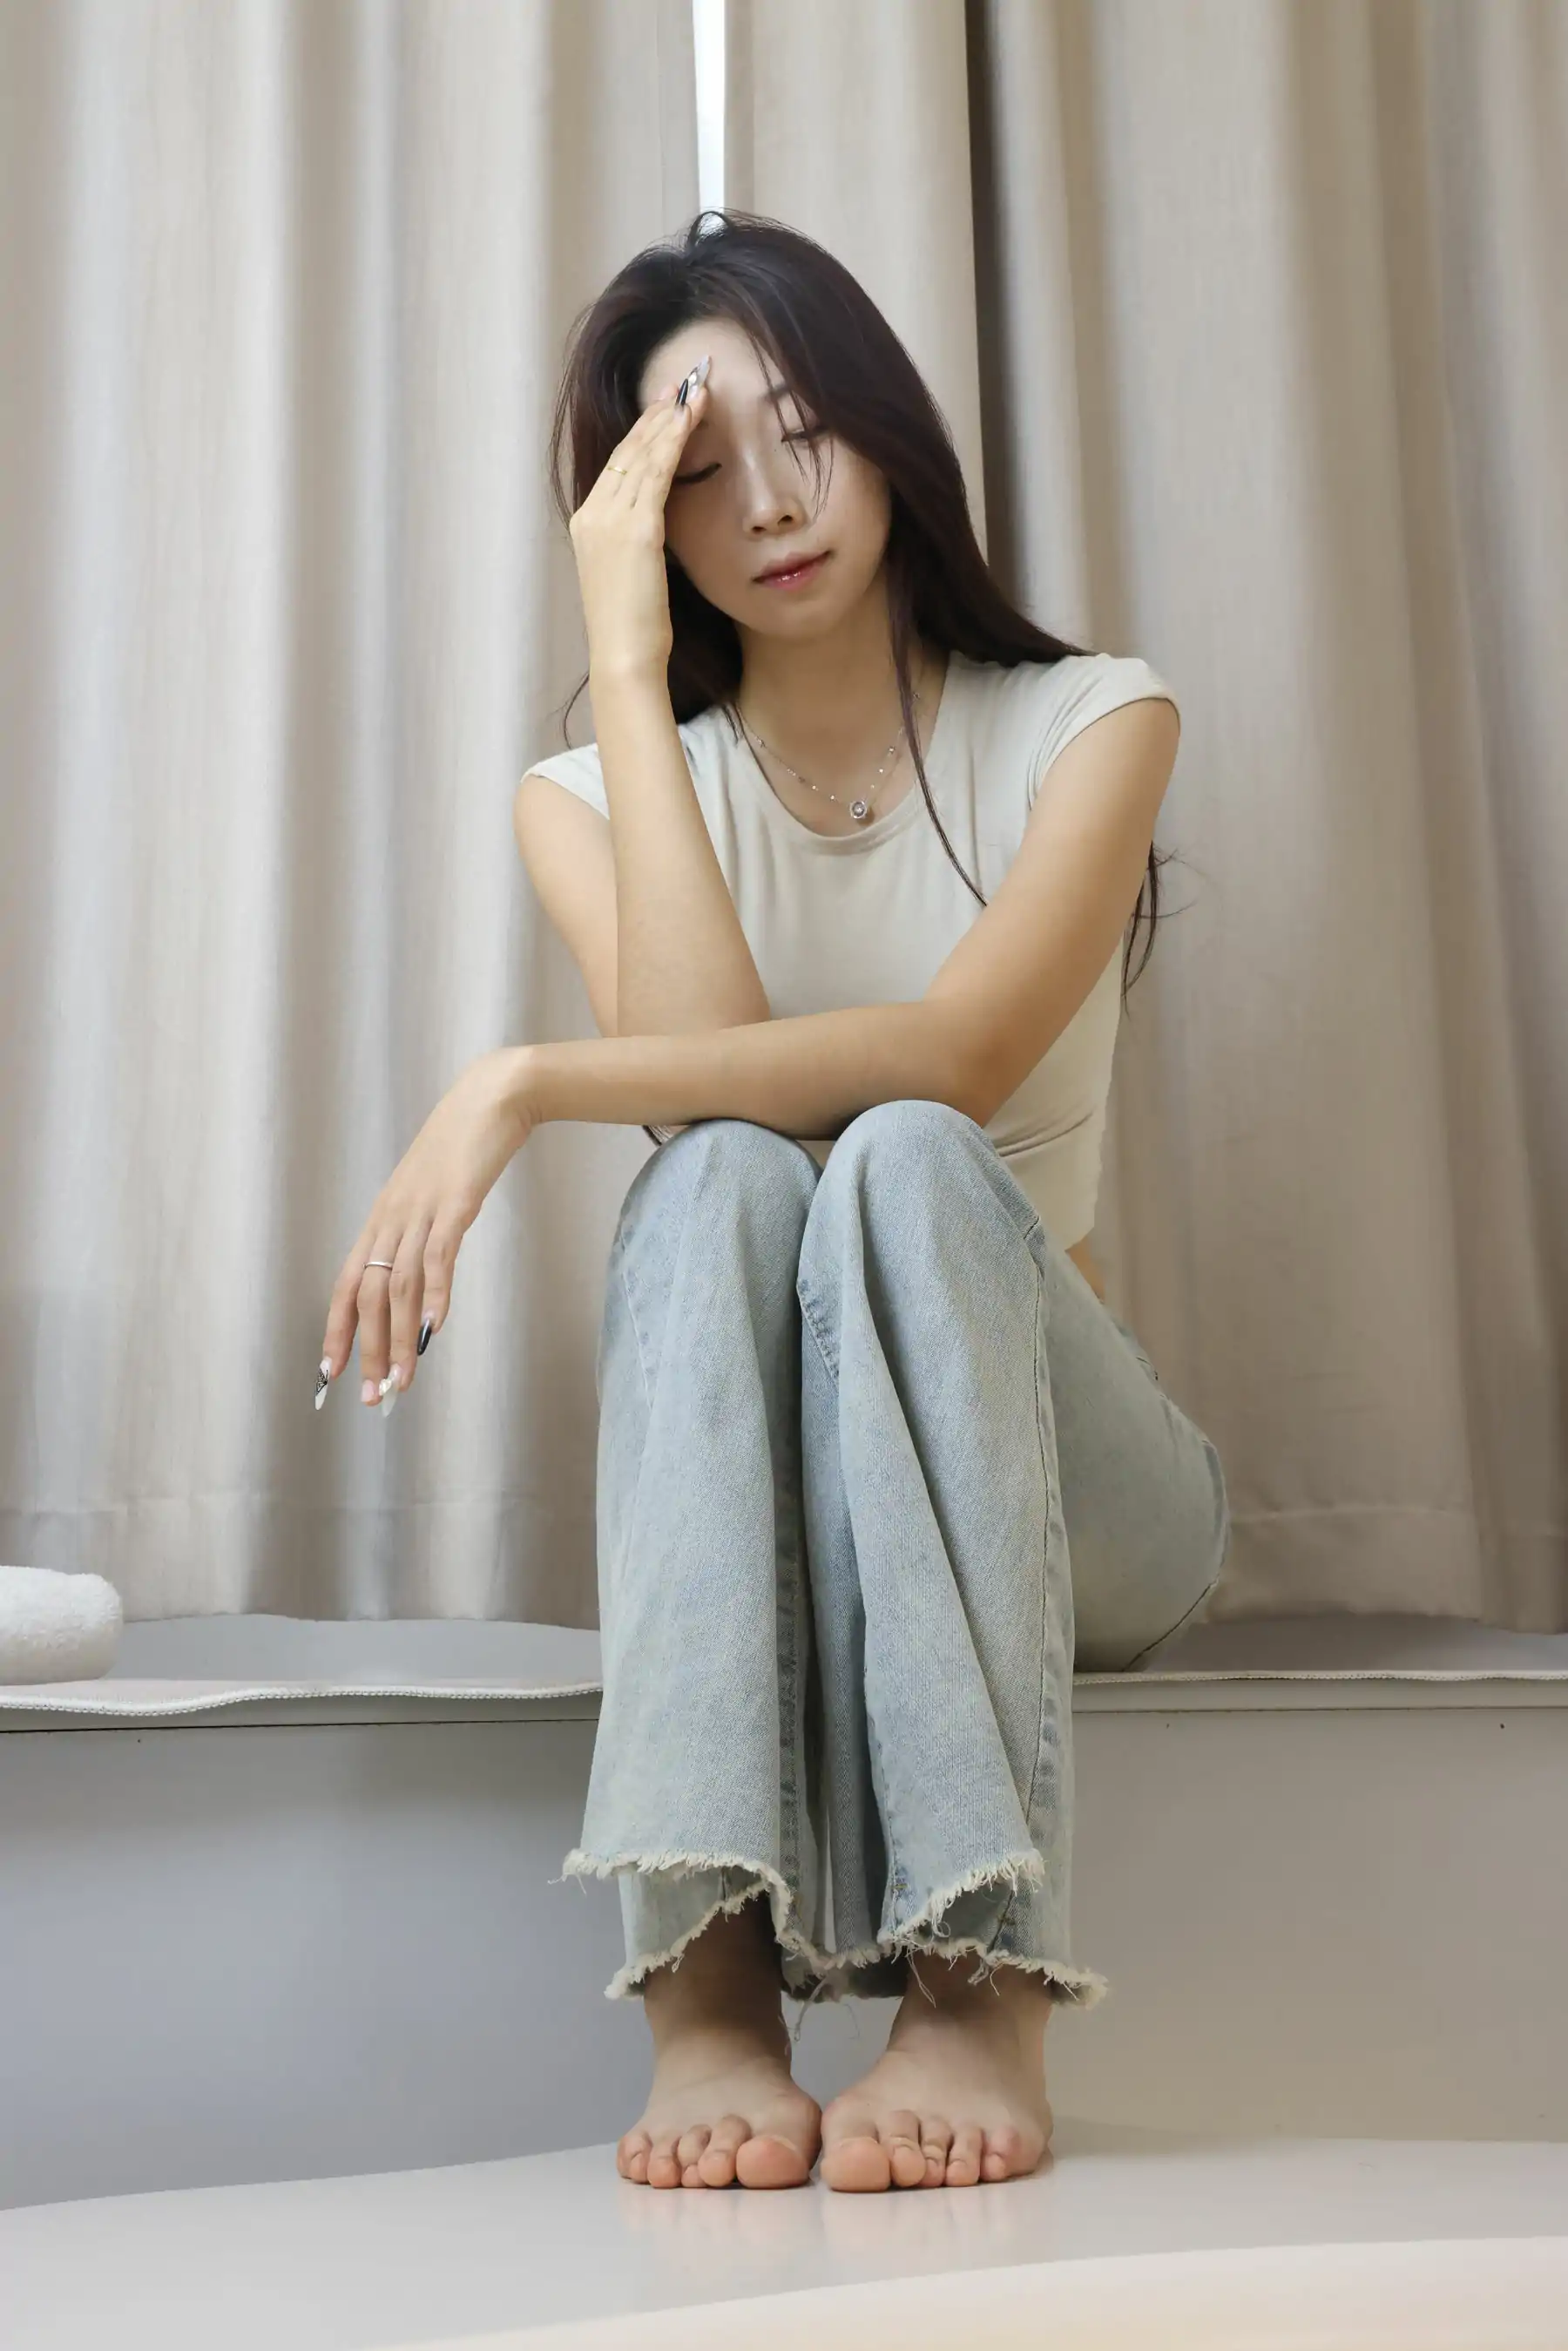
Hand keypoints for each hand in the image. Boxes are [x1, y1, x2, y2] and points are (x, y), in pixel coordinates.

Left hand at [318, 1049, 537, 1413]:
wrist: (493, 1095)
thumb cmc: (464, 1145)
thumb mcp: (432, 1192)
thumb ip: (421, 1232)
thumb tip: (419, 1276)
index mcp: (382, 1218)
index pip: (346, 1285)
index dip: (337, 1331)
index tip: (331, 1376)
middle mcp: (392, 1217)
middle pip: (368, 1296)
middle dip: (368, 1351)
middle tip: (374, 1397)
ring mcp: (422, 1210)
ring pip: (399, 1287)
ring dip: (399, 1340)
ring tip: (403, 1381)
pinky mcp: (456, 1202)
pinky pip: (438, 1256)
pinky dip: (434, 1295)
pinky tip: (433, 1330)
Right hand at [569, 360, 709, 678]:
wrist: (624, 658)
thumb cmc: (633, 630)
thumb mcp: (629, 577)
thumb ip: (636, 545)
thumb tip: (656, 529)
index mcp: (587, 524)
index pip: (617, 466)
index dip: (642, 433)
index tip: (665, 408)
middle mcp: (593, 514)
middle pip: (627, 450)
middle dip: (656, 414)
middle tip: (683, 382)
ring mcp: (610, 520)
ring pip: (643, 454)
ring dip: (669, 417)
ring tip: (694, 389)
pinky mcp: (636, 530)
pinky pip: (657, 472)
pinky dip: (673, 440)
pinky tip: (690, 416)